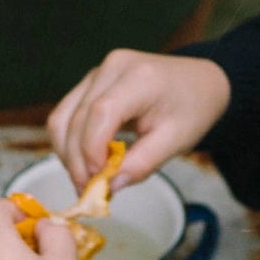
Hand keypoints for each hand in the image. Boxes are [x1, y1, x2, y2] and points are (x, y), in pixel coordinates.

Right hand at [48, 49, 231, 188]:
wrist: (199, 83)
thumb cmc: (192, 109)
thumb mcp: (176, 141)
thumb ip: (142, 164)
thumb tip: (109, 187)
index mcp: (140, 77)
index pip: (100, 113)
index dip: (92, 151)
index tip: (99, 181)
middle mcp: (112, 68)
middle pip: (74, 120)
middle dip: (77, 162)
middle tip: (90, 192)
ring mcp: (96, 73)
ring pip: (61, 120)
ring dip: (67, 156)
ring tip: (87, 179)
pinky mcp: (88, 84)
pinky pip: (64, 117)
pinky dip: (68, 145)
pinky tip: (85, 162)